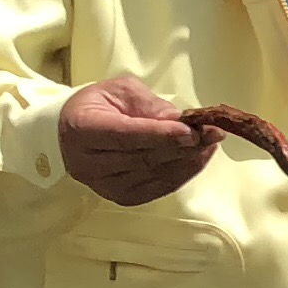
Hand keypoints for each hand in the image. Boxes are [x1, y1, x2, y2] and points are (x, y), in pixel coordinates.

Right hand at [60, 78, 218, 205]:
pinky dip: (183, 173)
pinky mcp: (122, 197)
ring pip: (155, 175)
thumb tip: (179, 120)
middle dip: (183, 146)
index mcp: (83, 129)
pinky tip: (198, 158)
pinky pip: (159, 187)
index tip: (191, 130)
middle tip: (213, 132)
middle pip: (144, 158)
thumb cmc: (98, 106)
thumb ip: (148, 104)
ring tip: (211, 142)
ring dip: (188, 160)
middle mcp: (90, 164)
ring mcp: (105, 186)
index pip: (126, 136)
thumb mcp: (120, 91)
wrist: (73, 132)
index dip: (161, 135)